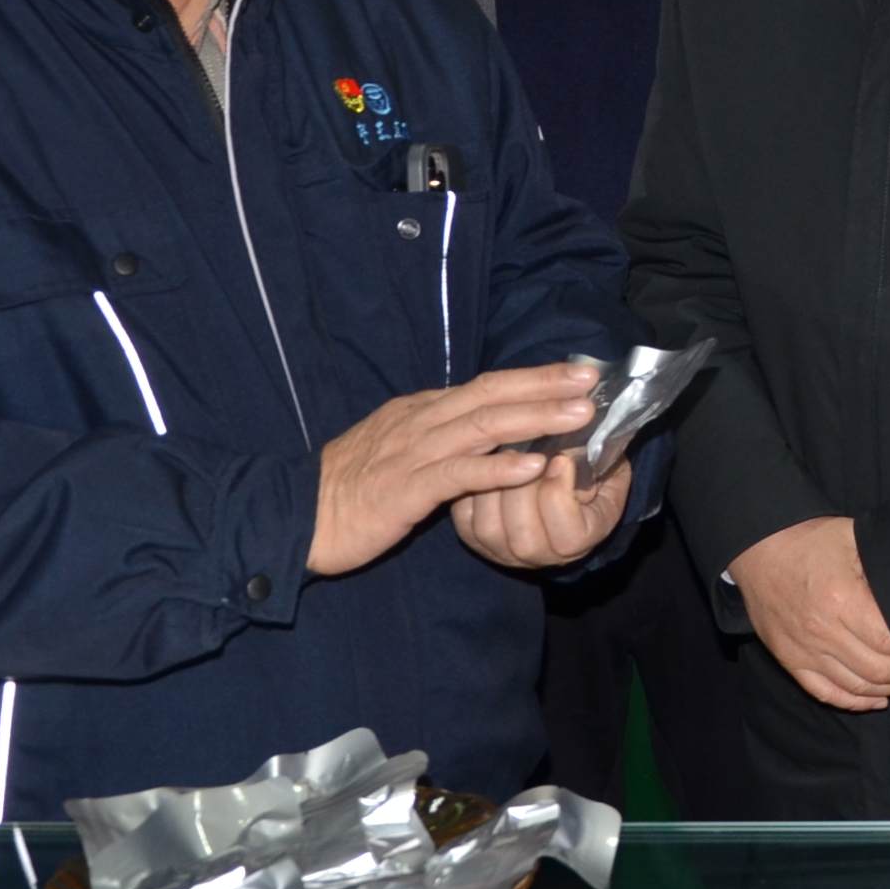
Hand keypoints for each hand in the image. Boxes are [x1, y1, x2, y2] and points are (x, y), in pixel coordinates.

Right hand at [309, 361, 599, 575]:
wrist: (297, 516)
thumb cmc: (349, 488)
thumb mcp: (397, 448)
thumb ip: (438, 435)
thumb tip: (483, 427)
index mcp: (421, 411)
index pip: (485, 385)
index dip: (533, 378)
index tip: (576, 372)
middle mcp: (421, 422)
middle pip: (492, 394)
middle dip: (545, 385)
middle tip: (592, 380)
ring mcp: (414, 454)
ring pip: (483, 426)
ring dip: (536, 418)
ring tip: (579, 415)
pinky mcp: (406, 490)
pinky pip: (459, 474)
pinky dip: (499, 468)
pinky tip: (533, 465)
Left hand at [453, 448, 632, 570]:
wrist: (566, 488)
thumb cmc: (590, 472)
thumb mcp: (606, 466)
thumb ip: (596, 461)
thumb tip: (570, 444)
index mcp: (581, 542)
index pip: (569, 537)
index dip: (560, 495)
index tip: (560, 459)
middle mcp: (541, 557)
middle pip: (524, 537)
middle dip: (522, 488)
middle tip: (525, 451)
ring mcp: (504, 553)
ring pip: (490, 528)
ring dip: (493, 487)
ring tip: (504, 454)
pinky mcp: (474, 538)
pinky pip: (465, 518)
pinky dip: (470, 488)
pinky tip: (483, 463)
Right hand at [729, 516, 889, 710]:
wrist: (758, 548)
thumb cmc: (811, 540)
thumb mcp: (855, 538)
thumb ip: (885, 567)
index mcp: (841, 600)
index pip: (888, 643)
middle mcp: (821, 631)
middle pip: (876, 671)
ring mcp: (803, 650)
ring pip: (855, 688)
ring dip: (886, 688)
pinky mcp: (789, 659)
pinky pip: (824, 693)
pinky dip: (854, 702)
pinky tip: (875, 699)